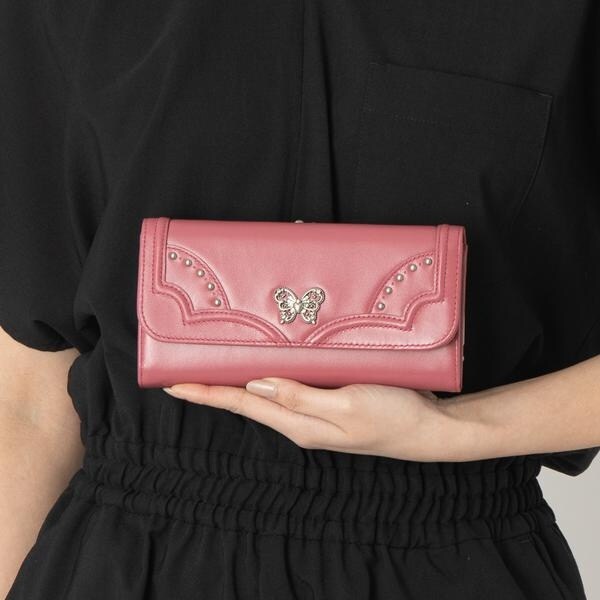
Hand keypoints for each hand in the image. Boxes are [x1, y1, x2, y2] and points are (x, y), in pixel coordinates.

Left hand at [162, 378, 472, 461]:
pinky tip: (268, 361)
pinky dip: (270, 374)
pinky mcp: (328, 399)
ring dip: (239, 380)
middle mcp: (299, 419)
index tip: (172, 385)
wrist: (428, 428)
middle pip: (247, 401)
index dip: (206, 394)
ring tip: (215, 363)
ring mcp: (314, 411)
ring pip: (266, 393)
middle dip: (214, 387)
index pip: (241, 406)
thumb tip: (256, 386)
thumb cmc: (393, 416)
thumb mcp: (347, 407)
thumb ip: (300, 397)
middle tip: (184, 370)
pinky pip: (290, 386)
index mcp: (298, 423)